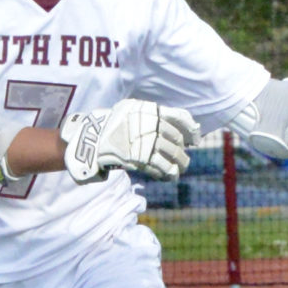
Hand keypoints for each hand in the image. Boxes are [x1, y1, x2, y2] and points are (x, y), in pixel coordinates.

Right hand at [61, 100, 195, 181]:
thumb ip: (155, 117)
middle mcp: (152, 124)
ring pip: (173, 154)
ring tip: (180, 169)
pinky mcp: (142, 159)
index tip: (195, 139)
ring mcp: (147, 142)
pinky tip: (170, 176)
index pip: (179, 117)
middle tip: (184, 160)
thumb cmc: (114, 125)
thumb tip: (186, 127)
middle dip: (182, 151)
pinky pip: (162, 167)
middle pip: (176, 139)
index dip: (190, 129)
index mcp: (151, 111)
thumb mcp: (133, 110)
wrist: (92, 139)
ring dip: (180, 163)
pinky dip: (169, 173)